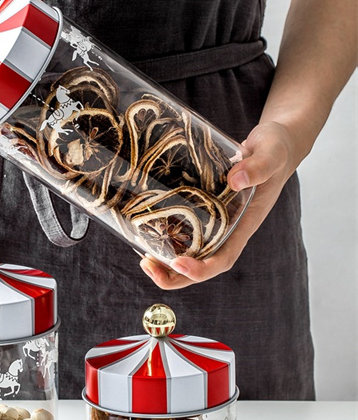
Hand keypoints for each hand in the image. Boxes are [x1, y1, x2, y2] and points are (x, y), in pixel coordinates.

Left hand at [139, 121, 299, 288]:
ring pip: (191, 254)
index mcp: (245, 225)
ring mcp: (216, 222)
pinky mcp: (205, 210)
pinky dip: (168, 240)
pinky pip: (186, 233)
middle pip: (202, 266)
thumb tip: (235, 180)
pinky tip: (148, 236)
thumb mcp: (271, 154)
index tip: (179, 264)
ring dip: (167, 264)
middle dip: (175, 276)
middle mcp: (229, 230)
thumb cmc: (276, 149)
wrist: (273, 143)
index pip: (224, 258)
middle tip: (148, 267)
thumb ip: (258, 166)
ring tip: (144, 261)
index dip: (202, 268)